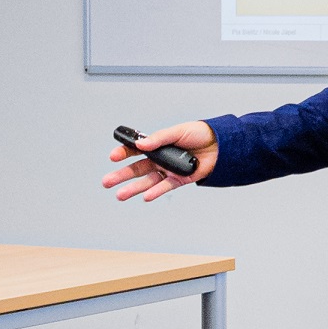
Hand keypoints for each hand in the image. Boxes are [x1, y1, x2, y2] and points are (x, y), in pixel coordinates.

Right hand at [102, 123, 216, 201]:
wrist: (221, 145)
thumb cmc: (199, 134)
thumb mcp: (178, 132)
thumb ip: (159, 138)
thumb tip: (141, 144)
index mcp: (157, 144)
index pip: (135, 150)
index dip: (123, 153)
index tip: (113, 156)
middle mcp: (160, 158)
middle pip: (136, 168)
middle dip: (121, 175)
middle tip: (106, 182)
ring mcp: (168, 170)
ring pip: (147, 181)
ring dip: (133, 188)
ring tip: (119, 195)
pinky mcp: (179, 180)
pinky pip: (164, 187)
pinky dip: (155, 192)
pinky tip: (145, 196)